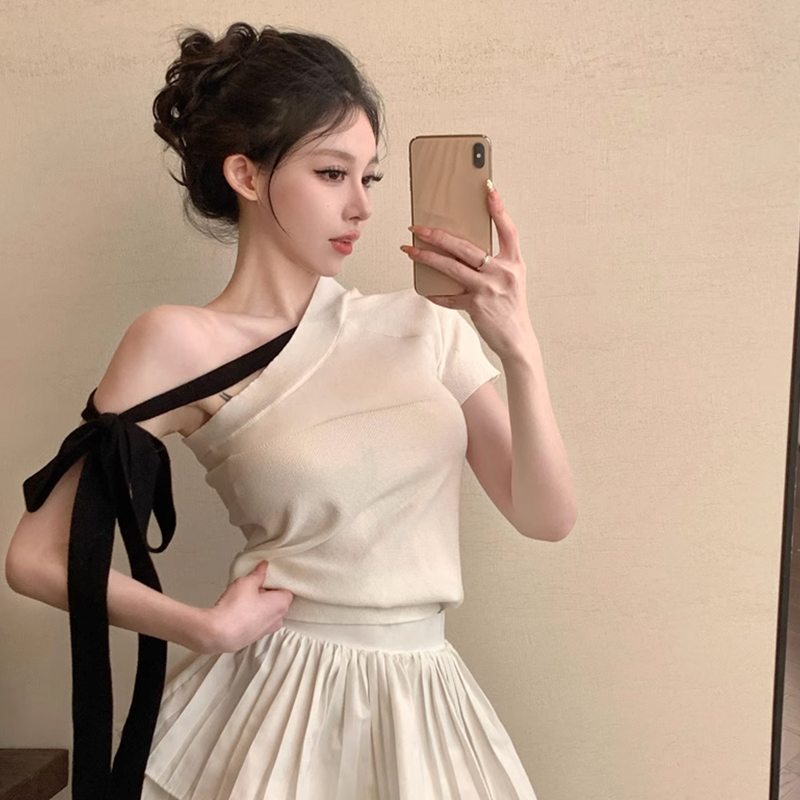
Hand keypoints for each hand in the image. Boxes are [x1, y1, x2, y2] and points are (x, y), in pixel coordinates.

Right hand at [198, 560, 293, 653]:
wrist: (219, 634)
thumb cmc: (235, 608)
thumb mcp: (247, 582)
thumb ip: (258, 574)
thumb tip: (264, 566)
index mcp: (282, 603)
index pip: (287, 588)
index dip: (277, 581)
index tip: (267, 577)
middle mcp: (279, 618)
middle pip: (279, 600)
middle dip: (268, 592)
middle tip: (254, 585)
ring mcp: (268, 630)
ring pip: (269, 611)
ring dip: (261, 604)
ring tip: (245, 597)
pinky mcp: (256, 636)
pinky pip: (260, 621)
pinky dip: (254, 614)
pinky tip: (241, 609)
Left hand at [400, 180, 535, 360]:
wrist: (517, 338)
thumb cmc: (511, 307)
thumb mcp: (511, 279)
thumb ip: (494, 263)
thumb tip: (464, 249)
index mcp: (514, 262)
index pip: (507, 230)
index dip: (499, 209)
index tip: (488, 189)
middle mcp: (502, 273)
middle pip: (466, 247)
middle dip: (439, 235)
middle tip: (419, 227)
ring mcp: (489, 289)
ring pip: (453, 267)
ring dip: (428, 258)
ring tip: (410, 250)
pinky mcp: (476, 306)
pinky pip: (450, 296)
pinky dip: (437, 294)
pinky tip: (426, 290)